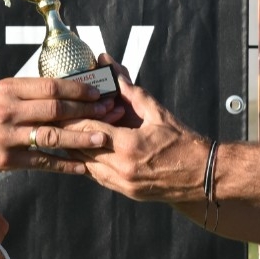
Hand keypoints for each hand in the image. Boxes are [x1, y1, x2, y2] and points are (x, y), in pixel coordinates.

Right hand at [0, 75, 119, 174]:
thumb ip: (25, 92)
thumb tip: (60, 89)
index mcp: (9, 89)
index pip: (50, 86)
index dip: (78, 88)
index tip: (98, 91)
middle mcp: (8, 110)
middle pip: (55, 108)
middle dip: (86, 110)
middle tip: (109, 112)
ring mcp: (7, 136)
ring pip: (51, 135)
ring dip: (80, 137)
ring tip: (103, 139)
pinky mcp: (6, 160)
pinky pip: (41, 162)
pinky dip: (63, 164)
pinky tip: (81, 166)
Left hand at [72, 57, 207, 202]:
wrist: (202, 176)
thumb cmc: (182, 142)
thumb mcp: (157, 112)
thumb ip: (129, 90)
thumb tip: (110, 65)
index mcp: (129, 146)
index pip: (87, 129)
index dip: (72, 116)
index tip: (62, 105)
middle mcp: (121, 168)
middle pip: (80, 147)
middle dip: (68, 132)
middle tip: (57, 117)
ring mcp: (121, 183)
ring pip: (83, 164)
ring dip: (75, 148)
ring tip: (66, 132)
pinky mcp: (124, 192)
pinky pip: (95, 175)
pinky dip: (87, 161)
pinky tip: (84, 149)